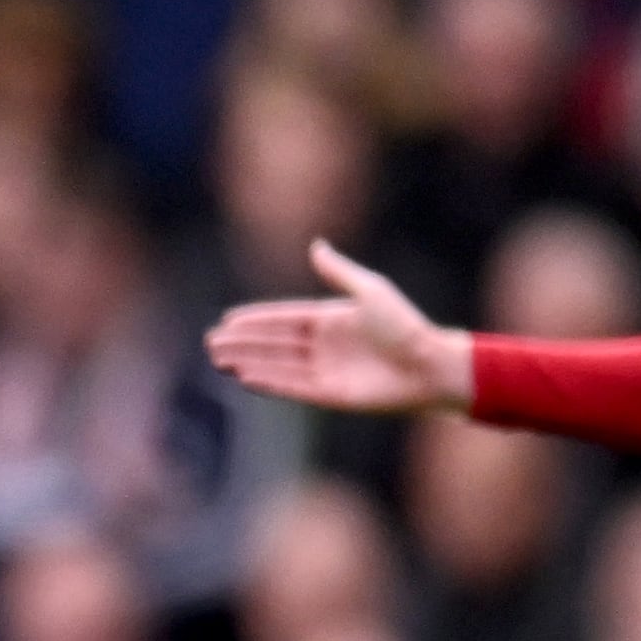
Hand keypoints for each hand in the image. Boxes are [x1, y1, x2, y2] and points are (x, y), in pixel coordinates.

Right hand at [203, 238, 474, 417]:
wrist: (429, 365)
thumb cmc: (406, 325)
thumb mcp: (370, 290)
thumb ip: (339, 272)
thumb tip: (315, 246)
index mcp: (332, 319)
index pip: (284, 318)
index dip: (256, 319)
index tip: (228, 319)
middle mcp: (324, 345)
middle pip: (274, 343)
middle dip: (242, 342)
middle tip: (211, 342)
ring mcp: (325, 371)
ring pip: (276, 365)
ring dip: (247, 362)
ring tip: (217, 359)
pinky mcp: (328, 395)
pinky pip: (291, 387)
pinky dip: (268, 382)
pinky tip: (245, 377)